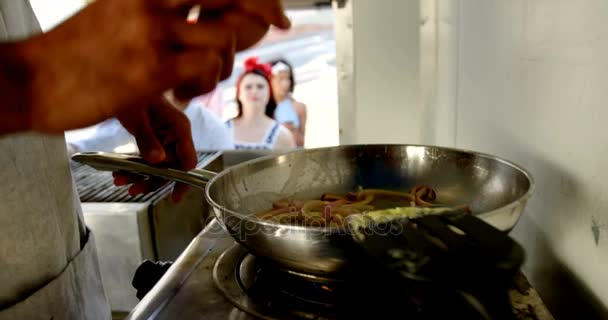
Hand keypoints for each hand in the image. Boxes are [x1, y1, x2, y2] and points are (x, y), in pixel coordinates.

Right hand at [9, 0, 289, 133]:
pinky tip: (183, 93)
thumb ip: (165, 10)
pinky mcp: (152, 69)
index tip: (276, 7)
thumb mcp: (120, 11)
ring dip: (223, 64)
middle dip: (264, 9)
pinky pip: (206, 71)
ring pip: (225, 38)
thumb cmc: (78, 51)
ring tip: (198, 80)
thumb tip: (211, 16)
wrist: (34, 79)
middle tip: (279, 24)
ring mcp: (153, 32)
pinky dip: (205, 84)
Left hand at [113, 96, 196, 201]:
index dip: (183, 180)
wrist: (120, 78)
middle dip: (151, 180)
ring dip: (140, 176)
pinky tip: (119, 173)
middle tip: (133, 190)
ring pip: (158, 165)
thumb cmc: (131, 89)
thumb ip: (147, 139)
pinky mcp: (155, 138)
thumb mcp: (136, 116)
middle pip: (171, 167)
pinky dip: (135, 167)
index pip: (188, 160)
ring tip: (120, 181)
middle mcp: (176, 134)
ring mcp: (166, 137)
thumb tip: (158, 161)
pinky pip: (149, 158)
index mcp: (180, 127)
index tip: (175, 197)